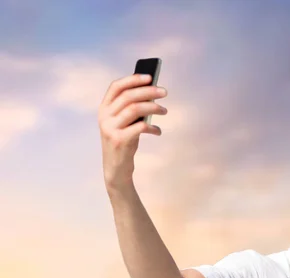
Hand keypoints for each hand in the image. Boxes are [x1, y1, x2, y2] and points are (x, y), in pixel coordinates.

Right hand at [98, 74, 167, 190]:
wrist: (116, 168)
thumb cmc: (124, 141)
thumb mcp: (125, 123)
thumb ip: (132, 108)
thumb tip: (152, 92)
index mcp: (104, 109)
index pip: (116, 87)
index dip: (132, 79)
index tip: (149, 76)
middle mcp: (104, 116)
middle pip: (128, 96)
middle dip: (148, 91)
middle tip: (164, 92)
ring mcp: (110, 128)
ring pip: (134, 109)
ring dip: (153, 107)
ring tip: (165, 111)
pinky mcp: (119, 140)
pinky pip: (140, 127)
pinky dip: (153, 127)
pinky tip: (158, 131)